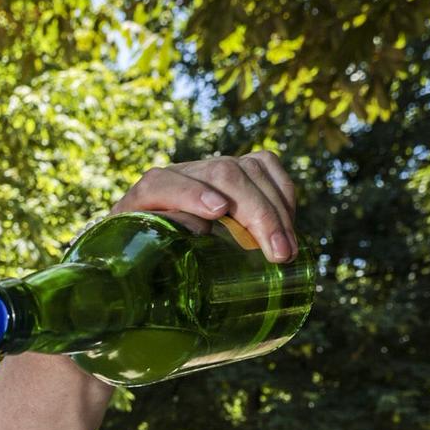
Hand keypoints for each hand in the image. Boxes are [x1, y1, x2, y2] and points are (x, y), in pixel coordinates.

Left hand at [110, 150, 297, 264]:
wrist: (150, 241)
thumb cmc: (146, 260)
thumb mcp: (141, 263)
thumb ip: (157, 247)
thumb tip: (199, 228)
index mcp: (146, 196)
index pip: (165, 185)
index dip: (192, 194)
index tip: (217, 213)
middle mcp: (181, 174)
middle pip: (222, 174)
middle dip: (256, 212)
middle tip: (277, 254)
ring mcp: (211, 168)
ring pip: (249, 169)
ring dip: (276, 208)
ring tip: (288, 250)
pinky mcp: (234, 169)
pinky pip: (266, 165)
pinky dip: (282, 193)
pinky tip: (288, 224)